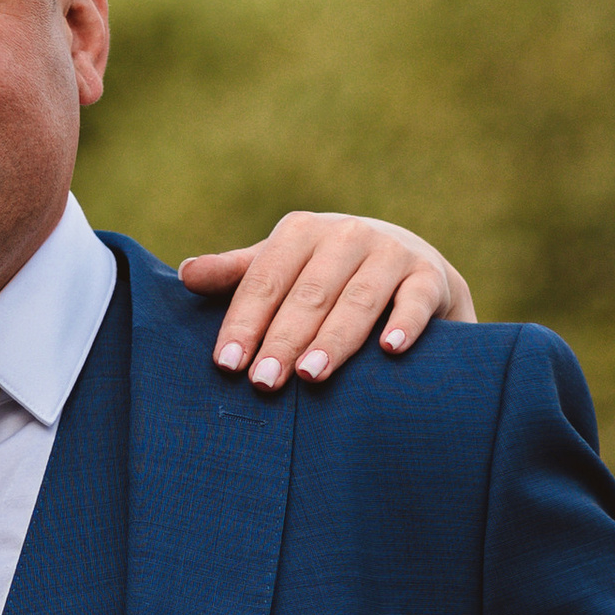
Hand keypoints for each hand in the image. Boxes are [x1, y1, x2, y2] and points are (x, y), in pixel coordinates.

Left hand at [178, 210, 474, 388]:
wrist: (413, 264)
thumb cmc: (330, 274)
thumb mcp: (284, 267)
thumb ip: (239, 274)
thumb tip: (184, 274)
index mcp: (300, 232)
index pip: (265, 279)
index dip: (244, 322)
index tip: (226, 364)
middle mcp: (346, 235)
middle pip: (308, 293)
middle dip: (283, 339)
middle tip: (263, 382)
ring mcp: (391, 253)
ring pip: (358, 299)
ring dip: (333, 339)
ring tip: (309, 375)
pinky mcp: (430, 276)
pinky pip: (416, 300)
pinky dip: (404, 323)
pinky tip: (390, 350)